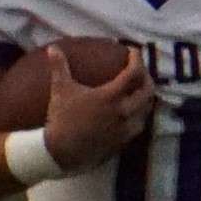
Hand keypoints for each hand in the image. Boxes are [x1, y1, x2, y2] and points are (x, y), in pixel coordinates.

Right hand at [43, 46, 154, 172]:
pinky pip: (139, 125)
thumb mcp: (60, 89)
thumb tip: (52, 48)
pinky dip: (139, 115)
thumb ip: (59, 66)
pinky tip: (132, 113)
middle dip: (147, 78)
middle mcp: (123, 112)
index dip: (137, 59)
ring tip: (139, 91)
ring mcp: (125, 129)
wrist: (61, 152)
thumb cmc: (61, 119)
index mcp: (111, 96)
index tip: (133, 51)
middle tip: (139, 71)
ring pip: (146, 110)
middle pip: (147, 91)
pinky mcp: (122, 142)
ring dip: (145, 97)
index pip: (134, 73)